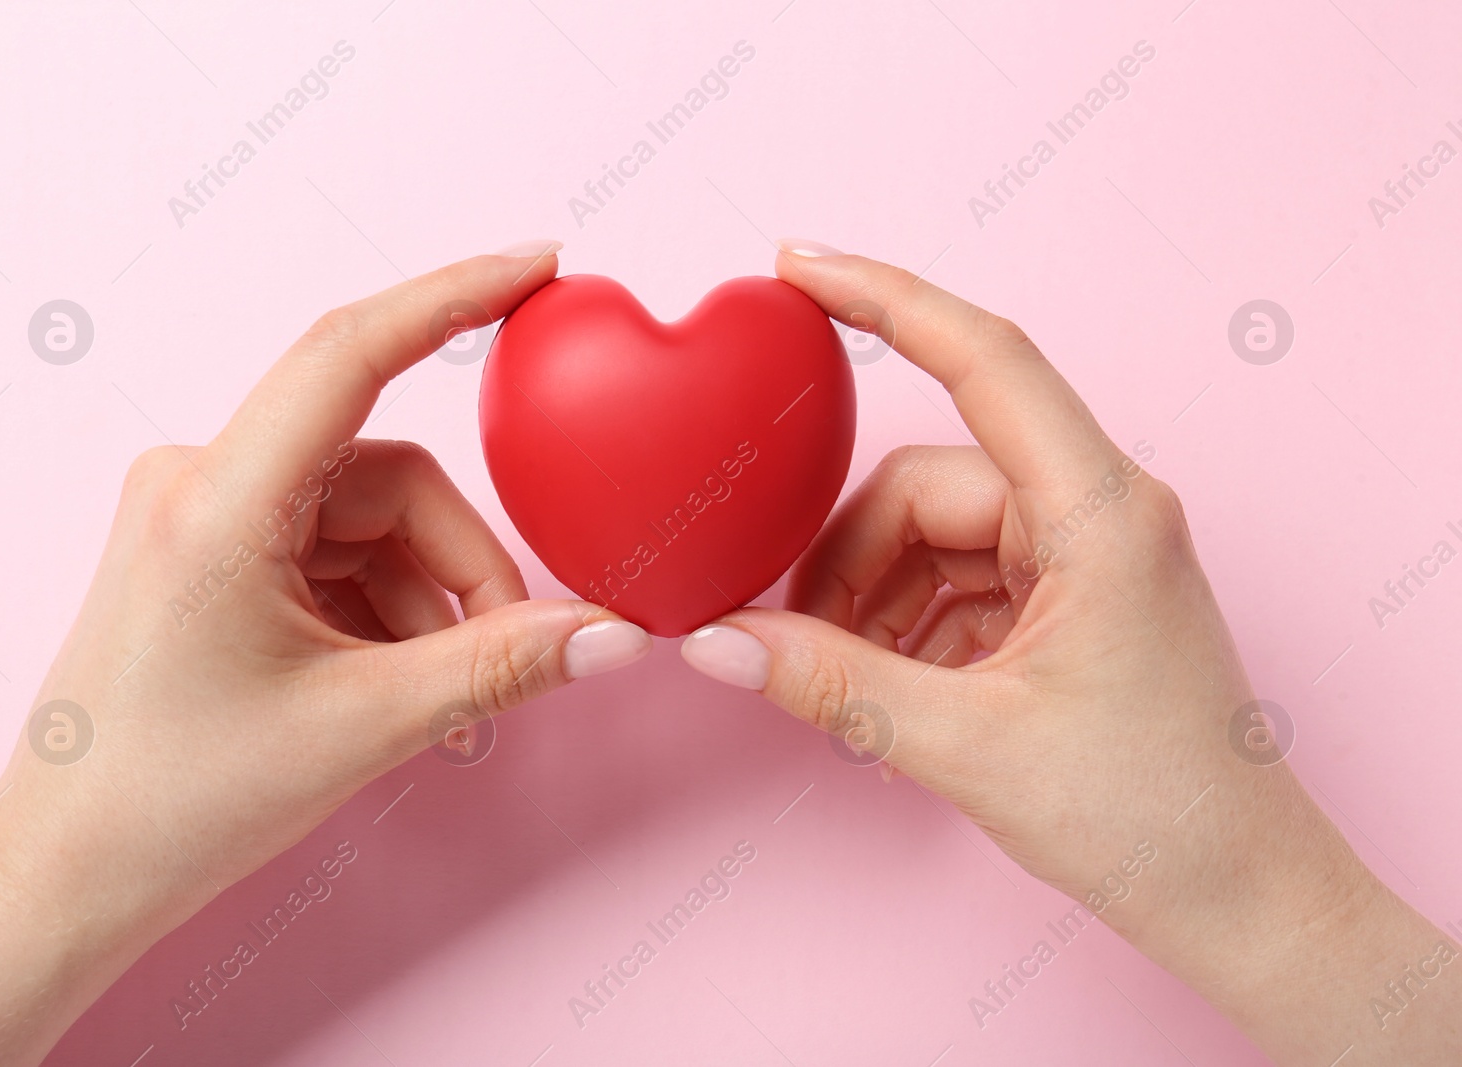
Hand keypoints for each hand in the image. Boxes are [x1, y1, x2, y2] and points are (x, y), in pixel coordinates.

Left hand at [0, 249, 652, 1066]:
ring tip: (432, 703)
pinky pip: (338, 550)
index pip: (350, 352)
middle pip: (393, 478)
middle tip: (504, 660)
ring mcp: (203, 515)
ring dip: (426, 602)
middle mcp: (202, 482)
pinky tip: (387, 687)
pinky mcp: (214, 551)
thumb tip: (613, 634)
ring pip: (373, 520)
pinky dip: (385, 609)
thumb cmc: (176, 800)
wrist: (70, 874)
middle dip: (462, 569)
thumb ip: (499, 666)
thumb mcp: (361, 727)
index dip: (454, 296)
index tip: (539, 267)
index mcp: (218, 499)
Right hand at [680, 244, 1460, 1064]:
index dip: (885, 298)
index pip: (985, 357)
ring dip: (873, 603)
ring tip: (853, 686)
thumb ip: (833, 685)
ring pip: (933, 535)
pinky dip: (909, 627)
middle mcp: (1097, 511)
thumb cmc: (1153, 817)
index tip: (799, 268)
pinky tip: (896, 694)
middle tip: (792, 640)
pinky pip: (958, 579)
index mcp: (1099, 511)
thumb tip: (716, 643)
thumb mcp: (970, 747)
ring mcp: (1084, 555)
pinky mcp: (1071, 599)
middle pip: (926, 484)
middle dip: (847, 559)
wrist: (1240, 899)